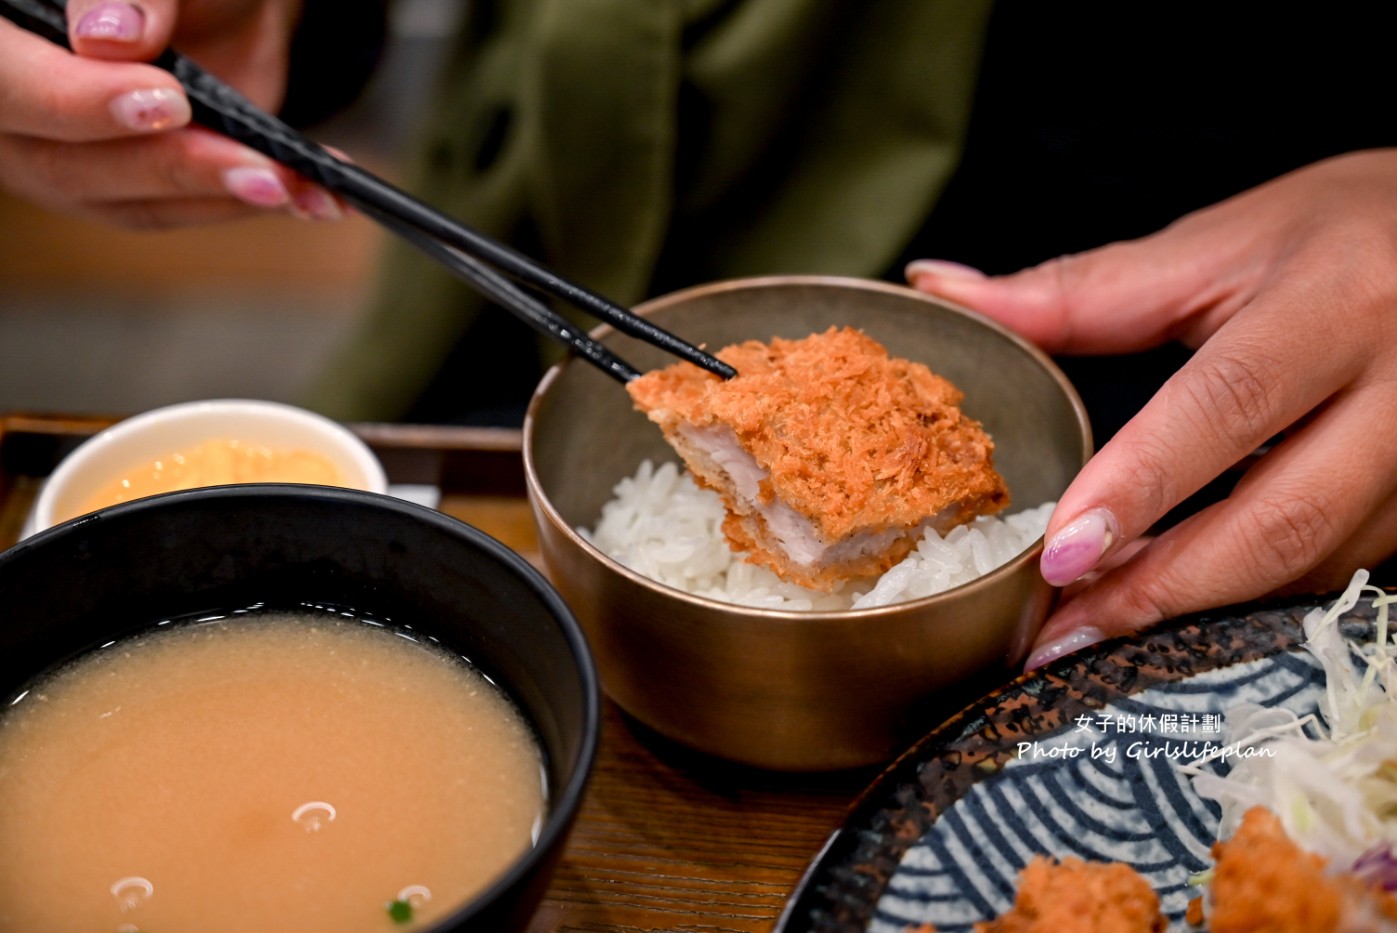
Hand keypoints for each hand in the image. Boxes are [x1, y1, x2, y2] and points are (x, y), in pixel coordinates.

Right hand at [0, 0, 339, 226]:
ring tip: (290, 183)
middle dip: (165, 163)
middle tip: (255, 166)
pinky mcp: (113, 186)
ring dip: (213, 195)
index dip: (76, 100)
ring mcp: (56, 151)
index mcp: (4, 31)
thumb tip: (112, 38)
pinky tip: (307, 198)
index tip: (166, 101)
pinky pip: (165, 211)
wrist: (215, 0)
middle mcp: (15, 100)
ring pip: (115, 200)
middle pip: (58, 158)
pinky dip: (238, 205)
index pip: (7, 80)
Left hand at [906, 149, 1396, 667]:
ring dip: (1196, 606)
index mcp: (1336, 301)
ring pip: (1312, 563)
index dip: (1141, 485)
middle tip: (1058, 637)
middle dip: (1161, 591)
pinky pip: (1337, 570)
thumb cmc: (1336, 234)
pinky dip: (1244, 594)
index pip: (1230, 403)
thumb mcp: (1214, 245)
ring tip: (1091, 629)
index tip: (1058, 554)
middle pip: (1282, 518)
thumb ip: (1078, 289)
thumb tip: (939, 286)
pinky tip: (1168, 601)